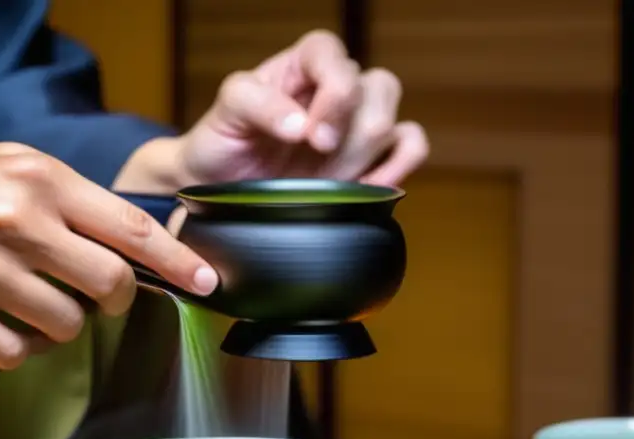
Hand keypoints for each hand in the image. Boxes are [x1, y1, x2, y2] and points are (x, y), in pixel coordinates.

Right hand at [0, 137, 216, 367]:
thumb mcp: (4, 167)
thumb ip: (64, 202)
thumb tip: (126, 246)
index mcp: (38, 179)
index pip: (130, 226)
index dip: (177, 262)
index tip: (206, 283)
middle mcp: (16, 220)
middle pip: (108, 286)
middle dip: (109, 301)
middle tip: (90, 296)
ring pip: (64, 326)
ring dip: (58, 327)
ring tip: (28, 306)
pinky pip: (16, 353)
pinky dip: (19, 349)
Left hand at [177, 30, 428, 187]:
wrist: (222, 188)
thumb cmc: (222, 141)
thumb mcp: (225, 114)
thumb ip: (256, 104)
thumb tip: (301, 125)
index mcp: (302, 66)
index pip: (333, 55)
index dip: (334, 92)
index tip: (312, 136)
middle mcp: (334, 89)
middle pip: (376, 88)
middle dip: (349, 133)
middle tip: (318, 161)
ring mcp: (355, 124)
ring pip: (392, 120)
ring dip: (364, 156)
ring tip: (332, 181)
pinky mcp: (369, 157)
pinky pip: (410, 145)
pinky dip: (398, 166)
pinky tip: (367, 187)